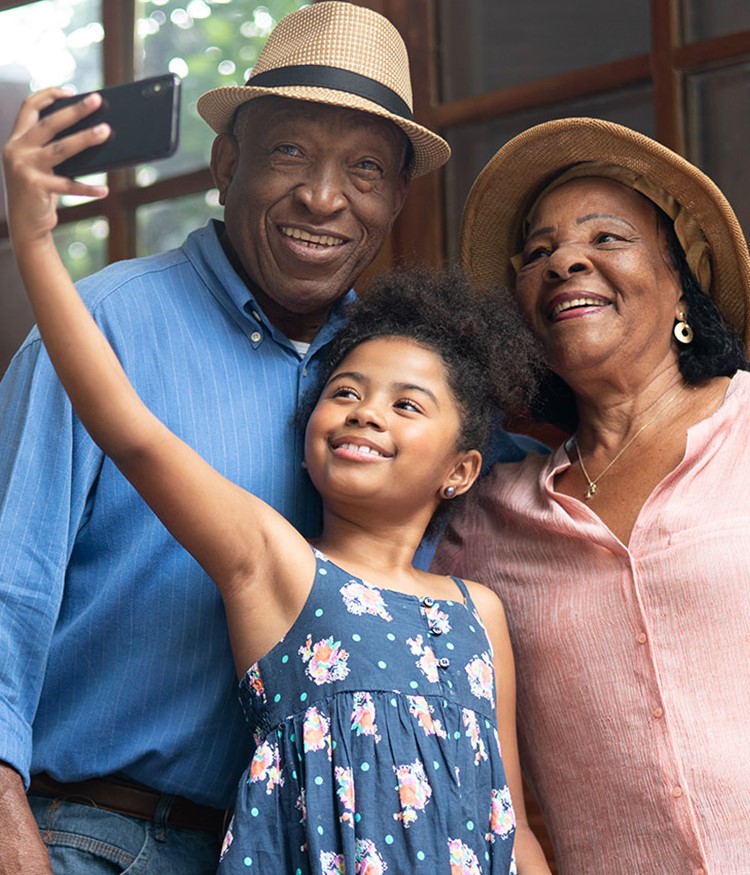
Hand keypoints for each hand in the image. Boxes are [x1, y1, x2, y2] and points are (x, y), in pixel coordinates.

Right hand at [2, 87, 109, 246]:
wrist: (25, 224)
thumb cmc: (40, 191)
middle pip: (49, 123)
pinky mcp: (35, 187)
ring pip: (61, 149)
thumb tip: (91, 134)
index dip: (49, 95)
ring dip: (86, 139)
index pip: (29, 107)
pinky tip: (105, 189)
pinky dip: (88, 188)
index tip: (71, 90)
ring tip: (106, 132)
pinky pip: (68, 185)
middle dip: (75, 110)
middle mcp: (16, 149)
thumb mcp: (43, 165)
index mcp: (17, 139)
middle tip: (97, 100)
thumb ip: (55, 149)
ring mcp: (24, 167)